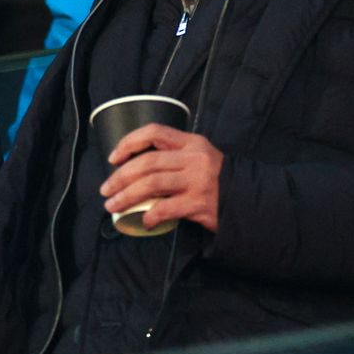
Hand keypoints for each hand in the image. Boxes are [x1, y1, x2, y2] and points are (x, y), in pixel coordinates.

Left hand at [99, 123, 222, 232]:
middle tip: (105, 190)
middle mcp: (194, 158)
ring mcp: (197, 180)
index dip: (129, 142)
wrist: (247, 201)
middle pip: (147, 162)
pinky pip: (166, 208)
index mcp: (191, 142)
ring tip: (114, 206)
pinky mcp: (199, 203)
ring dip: (127, 196)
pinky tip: (144, 221)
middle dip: (120, 177)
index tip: (113, 158)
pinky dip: (150, 216)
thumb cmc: (216, 180)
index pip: (154, 132)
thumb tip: (132, 170)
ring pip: (152, 184)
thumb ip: (173, 157)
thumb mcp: (198, 158)